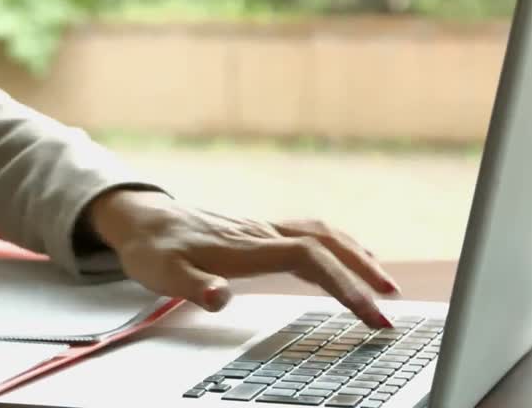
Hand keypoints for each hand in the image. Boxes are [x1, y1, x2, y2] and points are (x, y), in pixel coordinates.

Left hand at [85, 189, 399, 328]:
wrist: (139, 219)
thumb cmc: (151, 249)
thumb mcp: (161, 273)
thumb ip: (192, 286)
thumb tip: (219, 297)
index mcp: (244, 247)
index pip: (308, 258)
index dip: (343, 282)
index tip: (369, 313)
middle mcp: (259, 234)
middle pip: (325, 243)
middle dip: (362, 272)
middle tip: (391, 305)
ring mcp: (260, 230)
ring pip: (321, 234)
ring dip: (356, 255)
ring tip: (385, 284)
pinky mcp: (258, 232)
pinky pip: (309, 234)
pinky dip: (338, 247)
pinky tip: (349, 259)